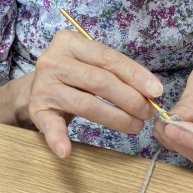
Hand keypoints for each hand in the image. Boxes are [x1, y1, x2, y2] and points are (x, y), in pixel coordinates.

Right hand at [28, 29, 163, 157]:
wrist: (36, 88)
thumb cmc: (74, 74)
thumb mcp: (91, 62)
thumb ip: (116, 72)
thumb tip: (151, 91)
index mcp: (69, 42)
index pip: (107, 58)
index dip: (134, 75)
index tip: (156, 91)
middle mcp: (53, 61)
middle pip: (98, 81)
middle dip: (129, 98)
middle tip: (146, 113)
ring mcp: (43, 86)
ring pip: (85, 104)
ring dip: (114, 118)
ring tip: (134, 126)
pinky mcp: (36, 109)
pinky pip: (50, 126)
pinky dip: (58, 139)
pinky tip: (67, 151)